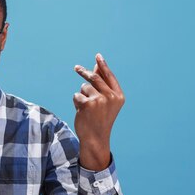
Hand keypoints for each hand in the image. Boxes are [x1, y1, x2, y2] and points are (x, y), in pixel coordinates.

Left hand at [73, 53, 124, 170]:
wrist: (95, 138)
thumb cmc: (99, 120)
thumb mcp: (105, 103)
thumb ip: (102, 86)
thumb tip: (97, 68)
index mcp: (118, 96)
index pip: (109, 76)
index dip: (103, 66)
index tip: (98, 56)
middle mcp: (110, 96)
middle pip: (95, 78)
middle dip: (84, 72)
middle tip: (76, 68)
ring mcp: (99, 100)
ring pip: (84, 88)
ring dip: (81, 96)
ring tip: (86, 109)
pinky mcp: (87, 103)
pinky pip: (76, 95)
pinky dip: (76, 103)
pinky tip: (81, 112)